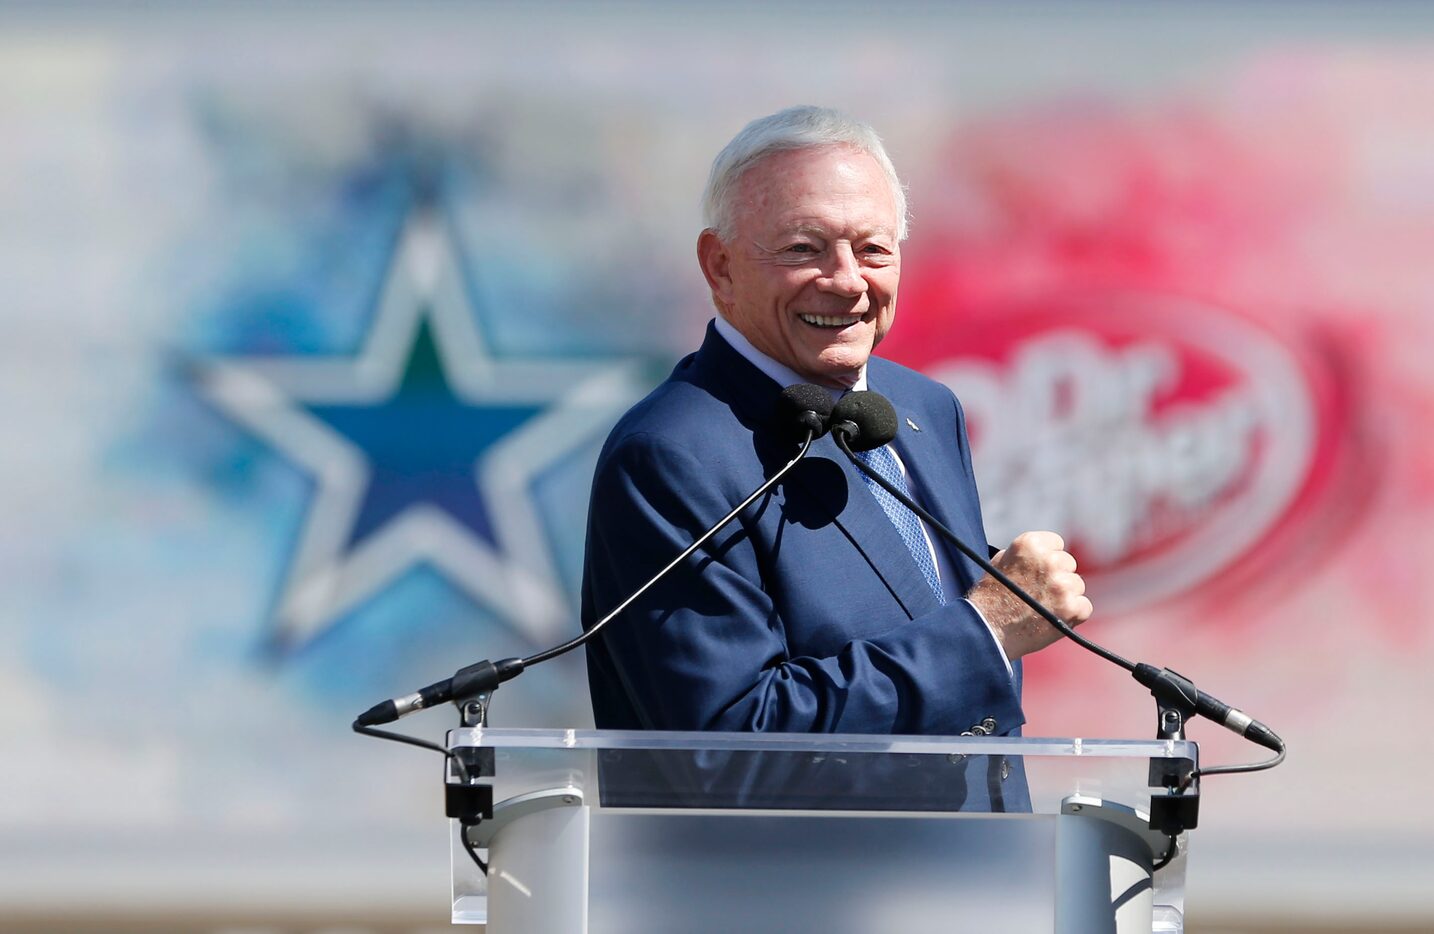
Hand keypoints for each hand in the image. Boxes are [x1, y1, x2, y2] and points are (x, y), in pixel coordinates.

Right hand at [966, 531, 1091, 659]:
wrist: (987, 632)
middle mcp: (1049, 560)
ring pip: (1077, 586)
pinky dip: (1072, 614)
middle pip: (1068, 564)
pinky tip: (1052, 618)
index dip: (1047, 558)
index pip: (1056, 543)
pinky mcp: (1072, 607)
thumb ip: (1025, 555)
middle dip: (1057, 577)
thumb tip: (1042, 555)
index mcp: (1031, 544)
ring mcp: (1062, 584)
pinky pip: (1084, 606)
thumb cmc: (989, 599)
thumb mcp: (1000, 563)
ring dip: (1065, 596)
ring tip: (1042, 608)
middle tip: (1039, 593)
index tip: (1039, 571)